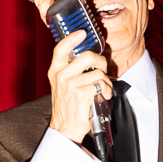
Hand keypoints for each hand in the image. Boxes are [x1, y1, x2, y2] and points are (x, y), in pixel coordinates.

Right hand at [41, 21, 111, 142]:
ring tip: (104, 89)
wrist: (65, 128)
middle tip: (103, 68)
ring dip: (106, 81)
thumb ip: (69, 70)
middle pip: (87, 56)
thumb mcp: (61, 85)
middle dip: (101, 61)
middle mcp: (61, 76)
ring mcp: (71, 85)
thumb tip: (88, 57)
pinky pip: (101, 84)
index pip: (60, 49)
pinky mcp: (82, 94)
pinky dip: (107, 90)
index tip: (82, 33)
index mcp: (55, 71)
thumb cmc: (67, 106)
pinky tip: (104, 96)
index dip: (72, 38)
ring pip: (98, 72)